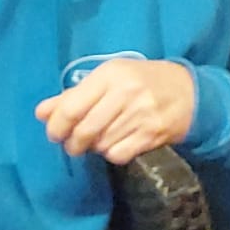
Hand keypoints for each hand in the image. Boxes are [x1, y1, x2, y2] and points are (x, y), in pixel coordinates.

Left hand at [34, 58, 195, 165]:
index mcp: (111, 74)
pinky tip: (118, 144)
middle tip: (74, 144)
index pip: (71, 107)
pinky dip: (112, 154)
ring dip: (95, 147)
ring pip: (100, 144)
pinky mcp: (152, 133)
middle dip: (73, 143)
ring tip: (101, 138)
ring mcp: (141, 114)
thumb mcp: (109, 79)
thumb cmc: (142, 82)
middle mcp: (125, 92)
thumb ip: (73, 95)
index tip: (54, 133)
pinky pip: (118, 154)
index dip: (56, 126)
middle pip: (84, 130)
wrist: (189, 91)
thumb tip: (41, 113)